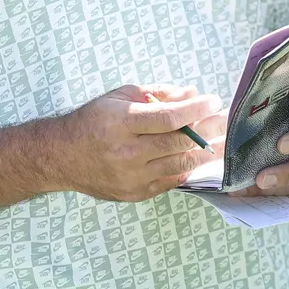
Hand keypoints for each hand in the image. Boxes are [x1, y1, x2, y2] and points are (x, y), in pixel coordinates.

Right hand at [54, 84, 223, 202]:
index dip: (196, 109)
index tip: (213, 101)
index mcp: (120, 123)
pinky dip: (187, 167)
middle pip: (179, 143)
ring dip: (205, 151)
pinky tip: (199, 156)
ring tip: (221, 139)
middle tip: (225, 119)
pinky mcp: (135, 194)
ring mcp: (131, 177)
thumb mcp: (119, 96)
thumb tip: (191, 94)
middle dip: (208, 129)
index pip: (169, 118)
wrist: (63, 157)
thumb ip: (157, 94)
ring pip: (180, 165)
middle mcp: (126, 152)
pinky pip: (171, 181)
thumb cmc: (93, 121)